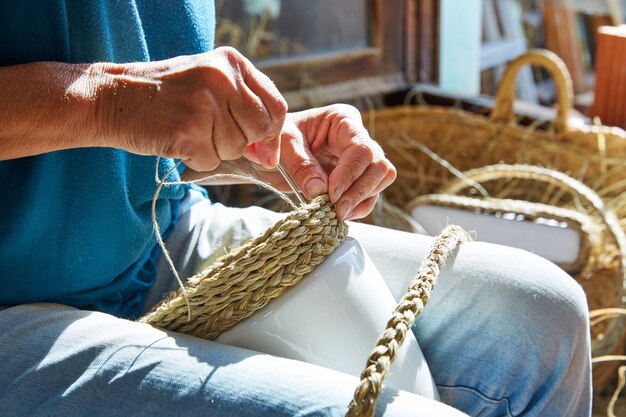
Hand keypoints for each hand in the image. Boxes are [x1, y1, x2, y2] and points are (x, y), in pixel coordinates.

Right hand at [95, 47, 286, 170]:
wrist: (115, 97)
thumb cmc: (167, 95)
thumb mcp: (210, 84)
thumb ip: (244, 108)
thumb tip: (271, 154)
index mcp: (232, 63)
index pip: (276, 105)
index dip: (273, 133)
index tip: (265, 150)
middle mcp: (222, 79)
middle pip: (259, 129)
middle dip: (243, 142)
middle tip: (212, 134)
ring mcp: (205, 104)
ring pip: (235, 148)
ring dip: (215, 150)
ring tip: (189, 131)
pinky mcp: (188, 131)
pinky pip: (211, 162)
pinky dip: (196, 160)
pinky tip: (178, 141)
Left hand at [248, 104, 396, 220]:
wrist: (269, 151)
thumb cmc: (276, 139)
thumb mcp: (283, 146)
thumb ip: (301, 166)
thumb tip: (320, 190)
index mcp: (343, 121)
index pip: (361, 149)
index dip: (350, 174)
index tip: (331, 194)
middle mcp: (357, 137)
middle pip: (379, 165)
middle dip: (360, 191)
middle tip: (337, 210)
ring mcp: (360, 159)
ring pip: (380, 181)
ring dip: (361, 201)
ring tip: (335, 213)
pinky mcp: (356, 178)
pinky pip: (369, 195)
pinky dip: (358, 208)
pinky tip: (338, 214)